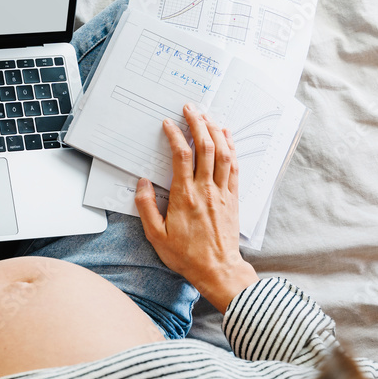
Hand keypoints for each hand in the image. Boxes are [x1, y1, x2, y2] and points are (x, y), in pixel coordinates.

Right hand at [134, 104, 257, 312]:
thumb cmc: (186, 255)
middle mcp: (206, 189)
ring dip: (216, 131)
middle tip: (190, 108)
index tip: (168, 124)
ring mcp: (222, 192)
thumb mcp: (156, 235)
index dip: (175, 135)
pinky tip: (226, 137)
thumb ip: (146, 207)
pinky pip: (234, 166)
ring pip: (223, 153)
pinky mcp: (233, 198)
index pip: (181, 155)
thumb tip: (142, 183)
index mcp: (185, 195)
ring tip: (208, 116)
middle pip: (205, 147)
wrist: (218, 270)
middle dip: (198, 123)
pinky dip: (231, 148)